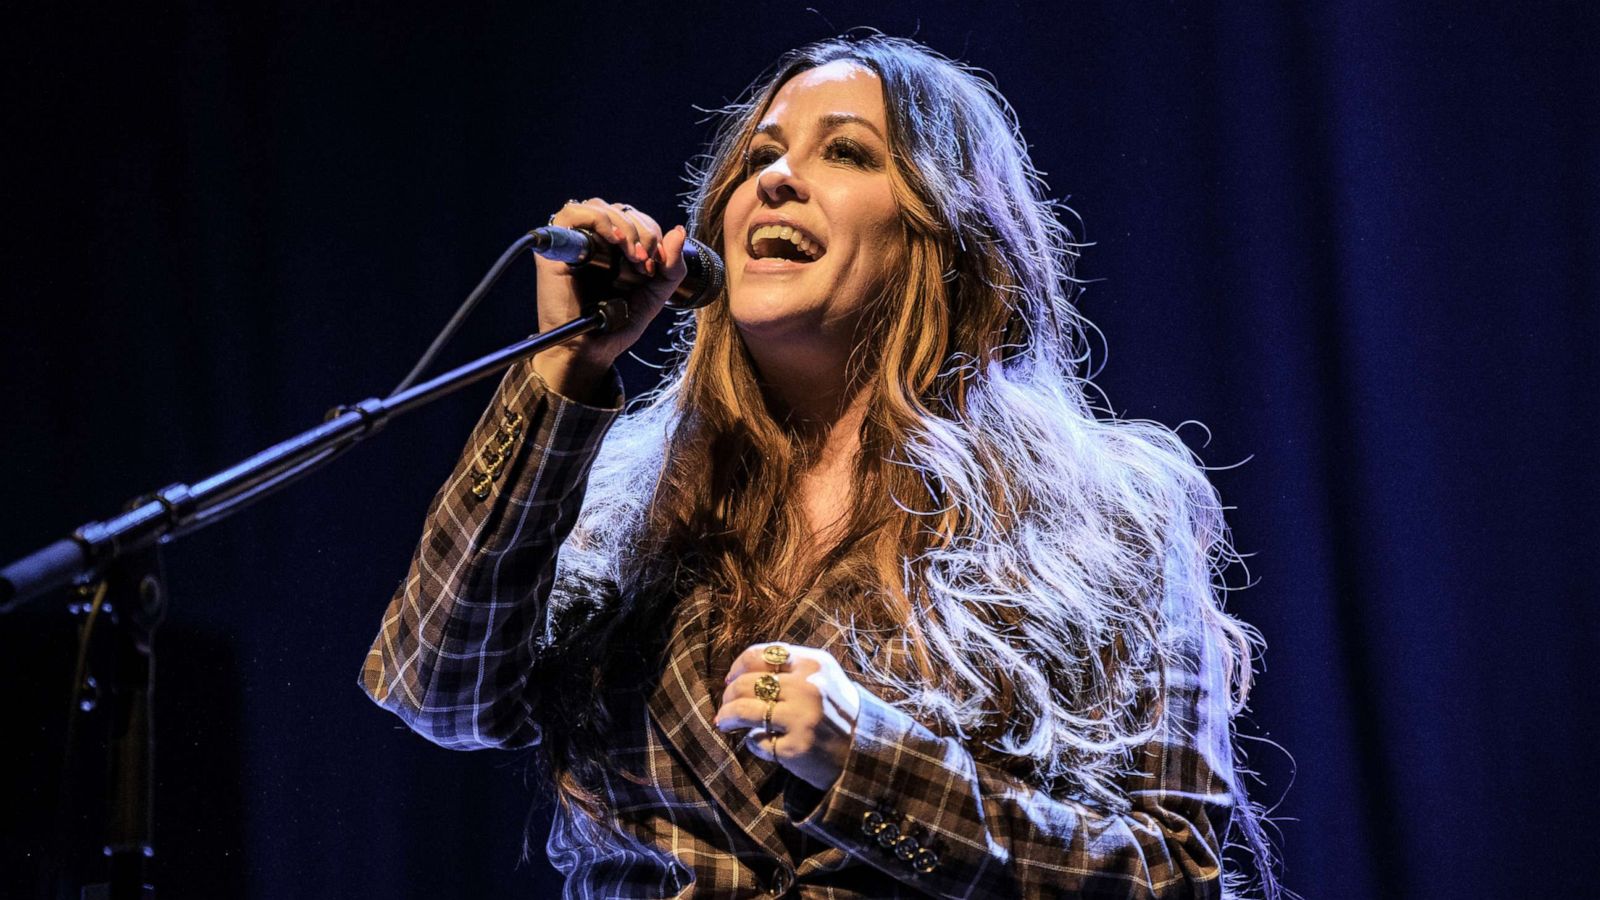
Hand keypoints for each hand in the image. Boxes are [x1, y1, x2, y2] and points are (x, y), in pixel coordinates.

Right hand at [532, 198, 687, 397]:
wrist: (591, 349)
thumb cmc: (617, 324)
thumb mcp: (655, 294)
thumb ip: (672, 266)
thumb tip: (678, 230)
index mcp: (616, 248)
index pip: (637, 218)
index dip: (652, 233)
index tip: (656, 264)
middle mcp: (595, 241)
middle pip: (621, 210)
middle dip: (642, 232)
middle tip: (645, 263)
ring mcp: (575, 242)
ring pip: (600, 206)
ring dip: (625, 227)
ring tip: (632, 256)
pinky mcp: (556, 248)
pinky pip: (572, 213)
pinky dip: (598, 220)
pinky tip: (614, 240)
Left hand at [714, 643, 862, 790]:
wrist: (864, 752)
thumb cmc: (835, 712)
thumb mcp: (822, 677)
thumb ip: (788, 668)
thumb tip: (738, 673)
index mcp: (813, 663)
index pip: (760, 655)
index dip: (737, 666)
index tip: (729, 679)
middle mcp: (808, 687)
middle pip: (747, 683)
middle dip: (728, 696)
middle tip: (726, 706)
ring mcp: (802, 717)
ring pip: (745, 710)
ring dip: (728, 716)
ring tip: (724, 723)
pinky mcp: (796, 747)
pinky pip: (757, 742)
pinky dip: (753, 743)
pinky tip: (761, 743)